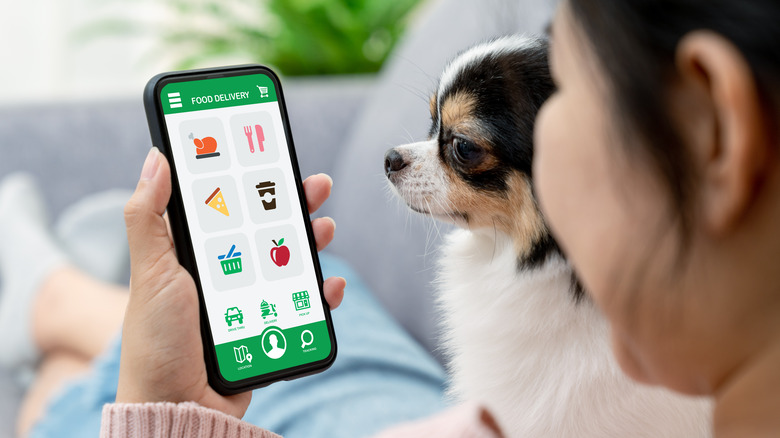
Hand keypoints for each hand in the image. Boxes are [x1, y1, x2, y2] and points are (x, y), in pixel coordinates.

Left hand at [117, 148, 344, 416]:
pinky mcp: (270, 328)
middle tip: (316, 185)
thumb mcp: (150, 271)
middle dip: (292, 204)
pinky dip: (321, 294)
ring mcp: (250, 300)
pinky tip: (330, 285)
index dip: (250, 178)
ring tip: (325, 228)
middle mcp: (226, 272)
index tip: (270, 154)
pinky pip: (304, 306)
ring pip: (289, 262)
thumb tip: (156, 158)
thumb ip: (148, 216)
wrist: (179, 406)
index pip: (227, 205)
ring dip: (312, 242)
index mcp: (196, 253)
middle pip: (266, 228)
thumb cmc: (156, 342)